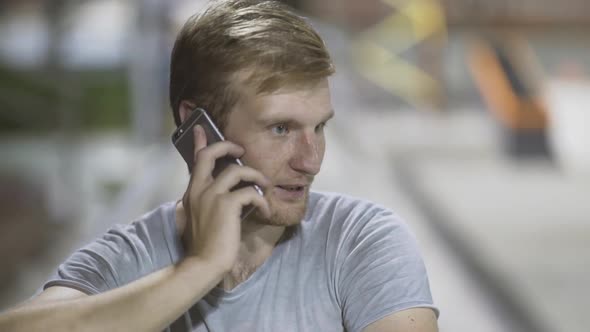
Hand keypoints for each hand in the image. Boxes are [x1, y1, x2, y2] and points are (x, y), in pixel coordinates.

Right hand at [181, 125, 270, 272]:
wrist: (203, 264)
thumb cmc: (204, 246)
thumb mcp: (199, 219)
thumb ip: (205, 203)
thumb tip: (226, 194)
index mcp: (192, 192)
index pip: (195, 161)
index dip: (200, 142)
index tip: (201, 128)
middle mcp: (199, 190)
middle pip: (211, 154)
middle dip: (228, 146)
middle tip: (240, 150)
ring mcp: (211, 196)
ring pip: (238, 171)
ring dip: (256, 176)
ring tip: (265, 186)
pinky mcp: (227, 205)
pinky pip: (250, 192)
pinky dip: (261, 199)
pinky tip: (265, 209)